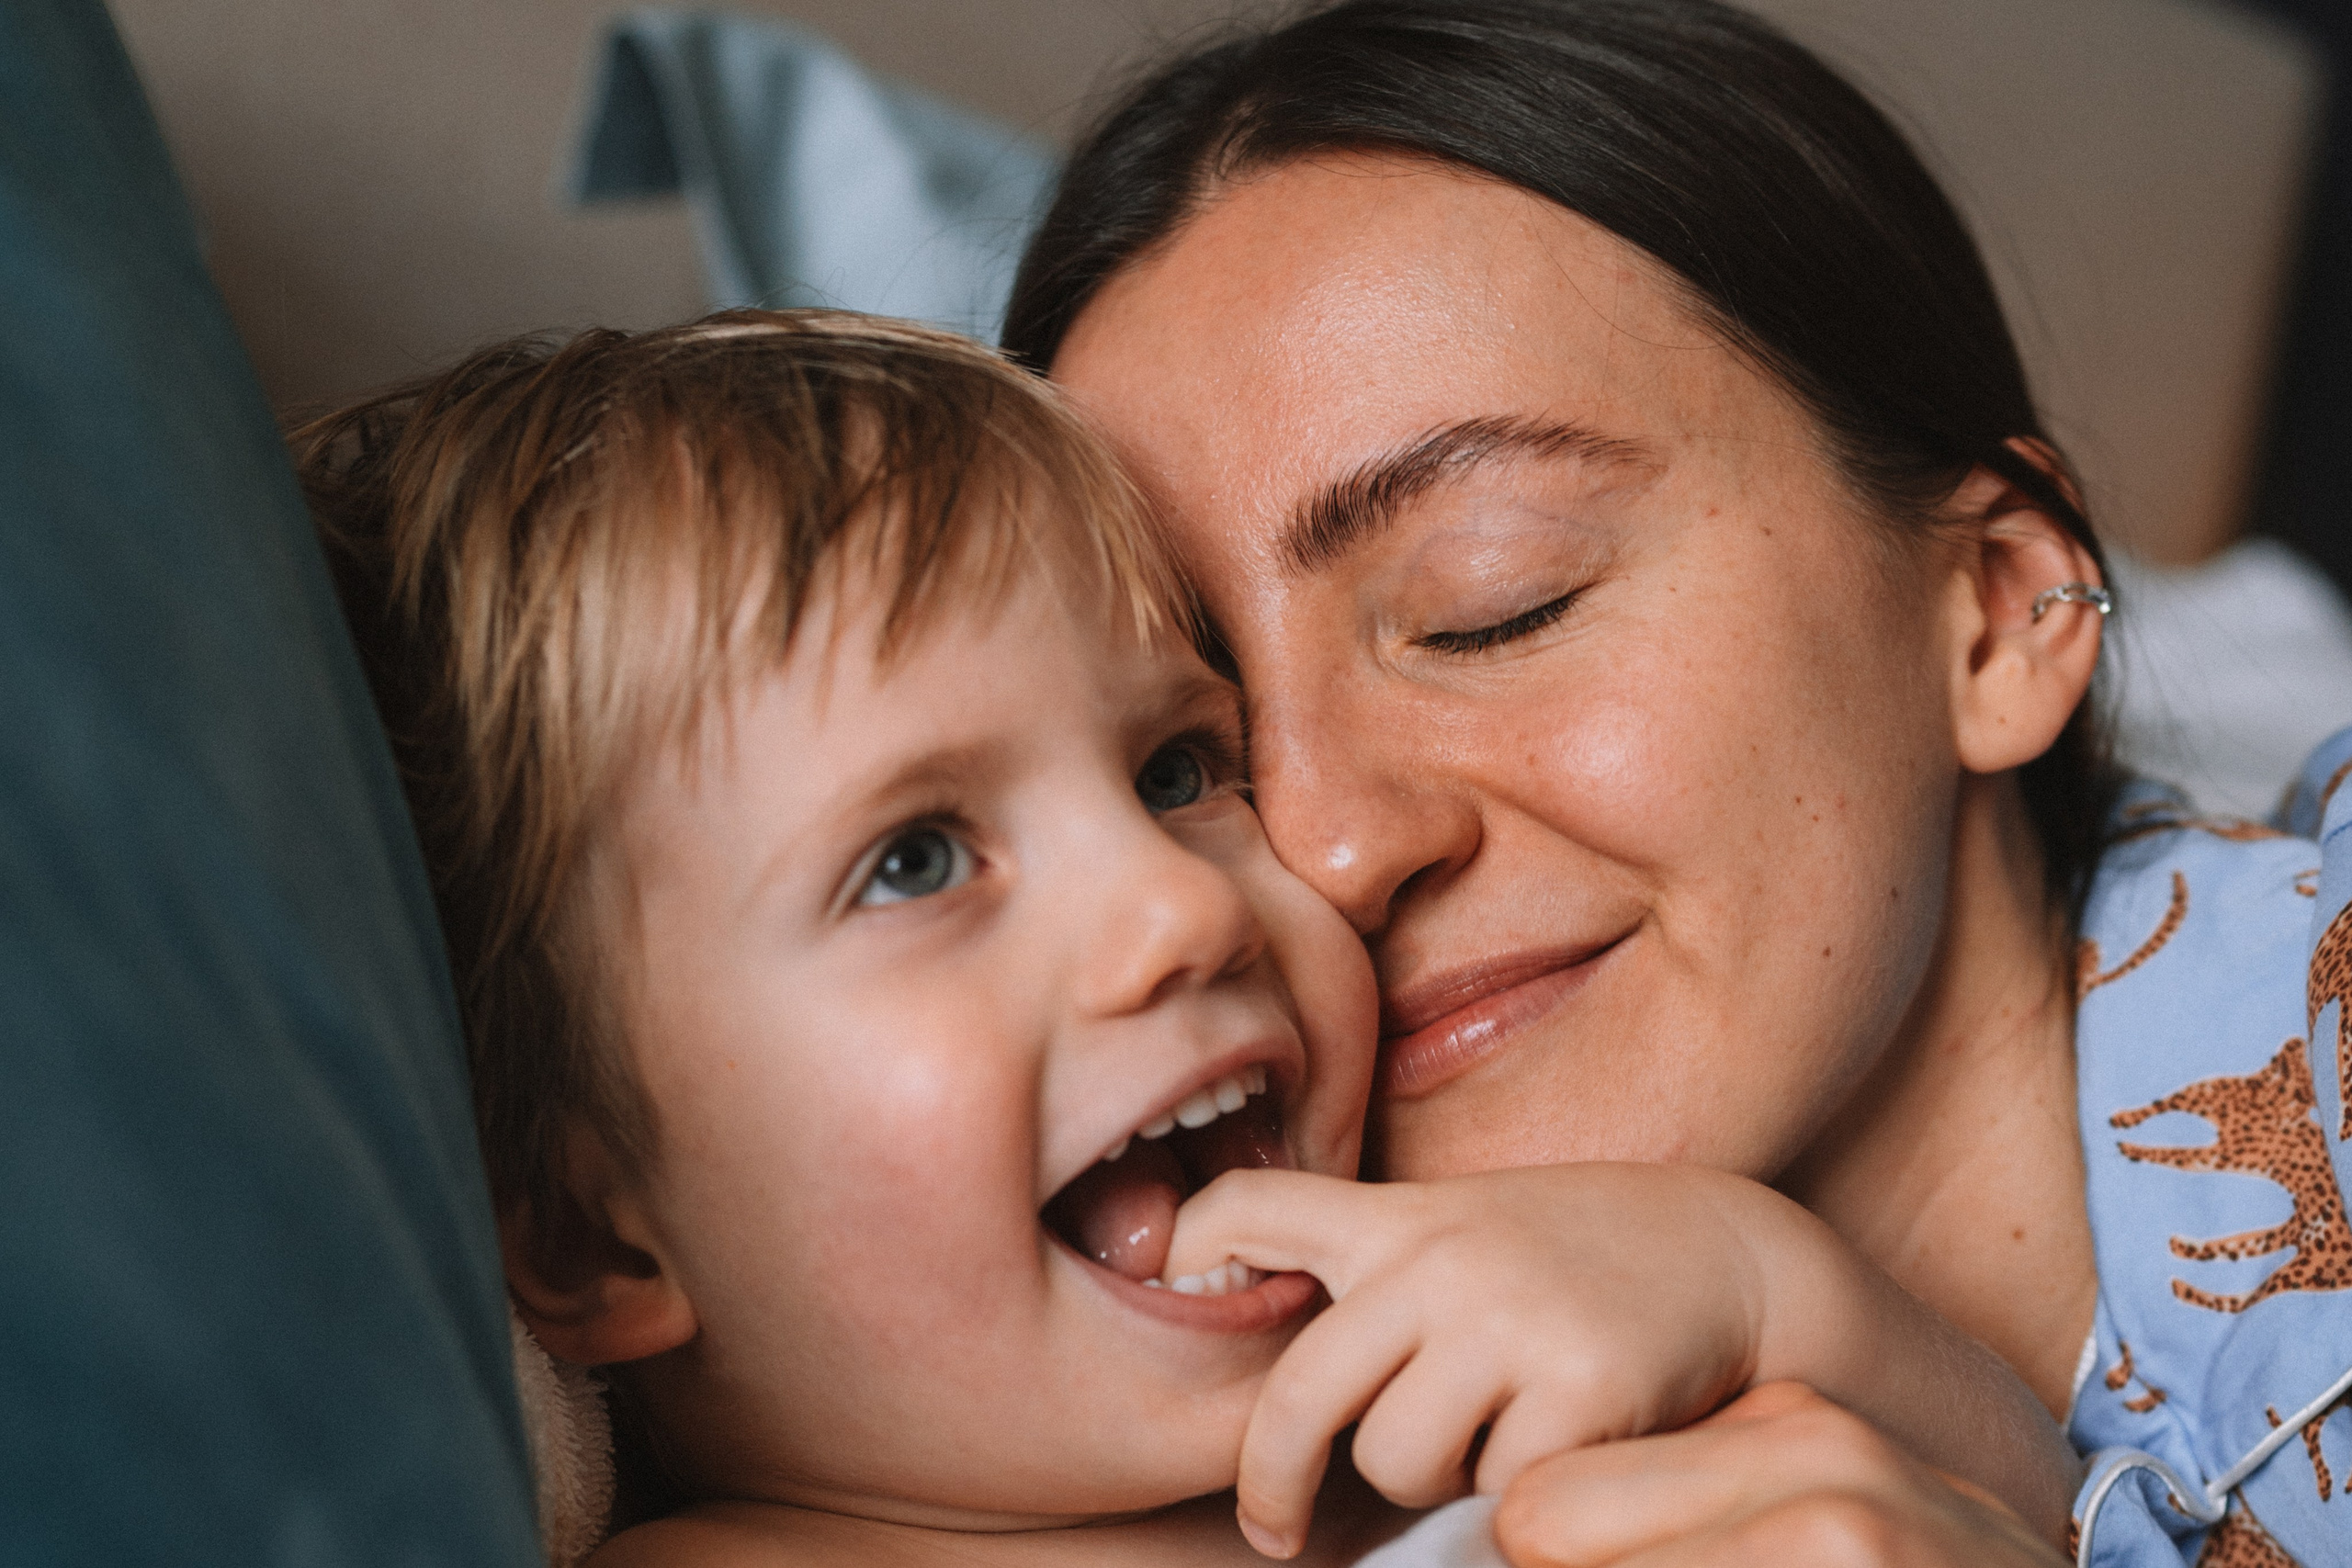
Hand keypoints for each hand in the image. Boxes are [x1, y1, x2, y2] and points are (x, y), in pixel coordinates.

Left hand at [1158, 1166, 2076, 1557]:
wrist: (1728, 1255)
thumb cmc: (1570, 1265)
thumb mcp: (1463, 1235)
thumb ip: (1377, 1282)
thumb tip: (1262, 1373)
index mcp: (1401, 1217)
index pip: (1252, 1207)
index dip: (1188, 1245)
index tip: (1167, 1288)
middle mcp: (1442, 1256)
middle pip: (1301, 1393)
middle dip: (1275, 1479)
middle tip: (1275, 1529)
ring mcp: (1510, 1316)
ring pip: (1397, 1461)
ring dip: (1431, 1481)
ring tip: (1489, 1440)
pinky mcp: (1581, 1386)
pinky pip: (1496, 1496)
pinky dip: (1517, 1497)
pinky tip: (1562, 1448)